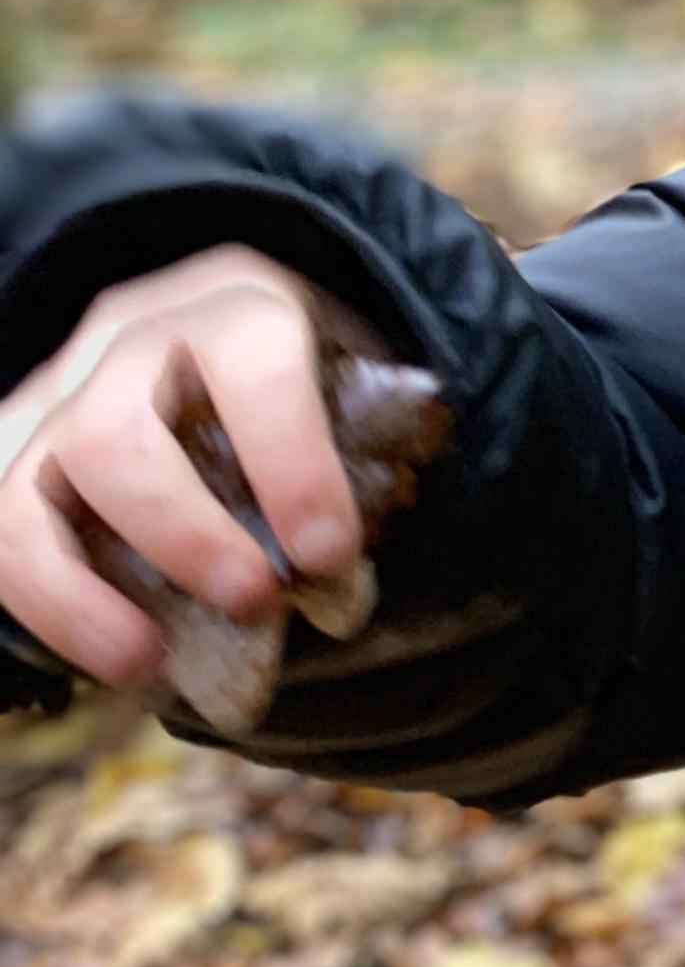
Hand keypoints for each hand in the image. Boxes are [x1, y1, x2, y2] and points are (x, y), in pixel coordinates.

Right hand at [0, 248, 362, 691]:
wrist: (227, 350)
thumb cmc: (306, 393)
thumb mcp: (355, 395)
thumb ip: (366, 461)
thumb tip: (344, 572)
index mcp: (236, 306)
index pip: (252, 359)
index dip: (288, 460)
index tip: (328, 551)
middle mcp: (128, 337)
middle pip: (115, 432)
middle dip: (181, 532)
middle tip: (249, 597)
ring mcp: (54, 394)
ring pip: (24, 485)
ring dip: (81, 589)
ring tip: (148, 660)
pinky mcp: (8, 452)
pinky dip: (47, 606)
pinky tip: (114, 659)